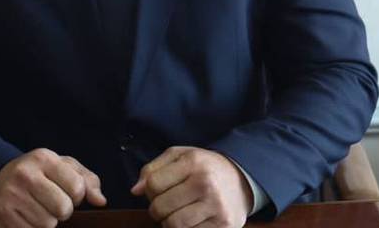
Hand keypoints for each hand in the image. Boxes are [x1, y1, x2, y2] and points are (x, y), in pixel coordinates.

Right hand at [0, 148, 106, 227]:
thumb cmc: (37, 174)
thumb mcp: (62, 167)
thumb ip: (86, 180)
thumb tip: (100, 201)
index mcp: (43, 159)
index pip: (77, 188)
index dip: (77, 196)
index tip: (67, 193)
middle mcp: (25, 175)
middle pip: (63, 209)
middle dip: (62, 211)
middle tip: (51, 204)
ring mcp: (11, 196)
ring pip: (48, 225)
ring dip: (47, 221)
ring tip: (37, 209)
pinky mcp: (2, 216)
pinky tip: (27, 217)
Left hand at [130, 146, 252, 227]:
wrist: (242, 180)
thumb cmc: (204, 168)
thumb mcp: (181, 156)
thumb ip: (153, 168)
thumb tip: (135, 190)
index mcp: (194, 162)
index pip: (153, 184)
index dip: (150, 190)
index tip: (159, 191)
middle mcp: (206, 183)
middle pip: (160, 208)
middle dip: (157, 209)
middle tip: (167, 205)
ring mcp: (216, 207)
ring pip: (172, 225)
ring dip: (169, 222)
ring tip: (179, 212)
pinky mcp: (223, 225)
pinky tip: (192, 220)